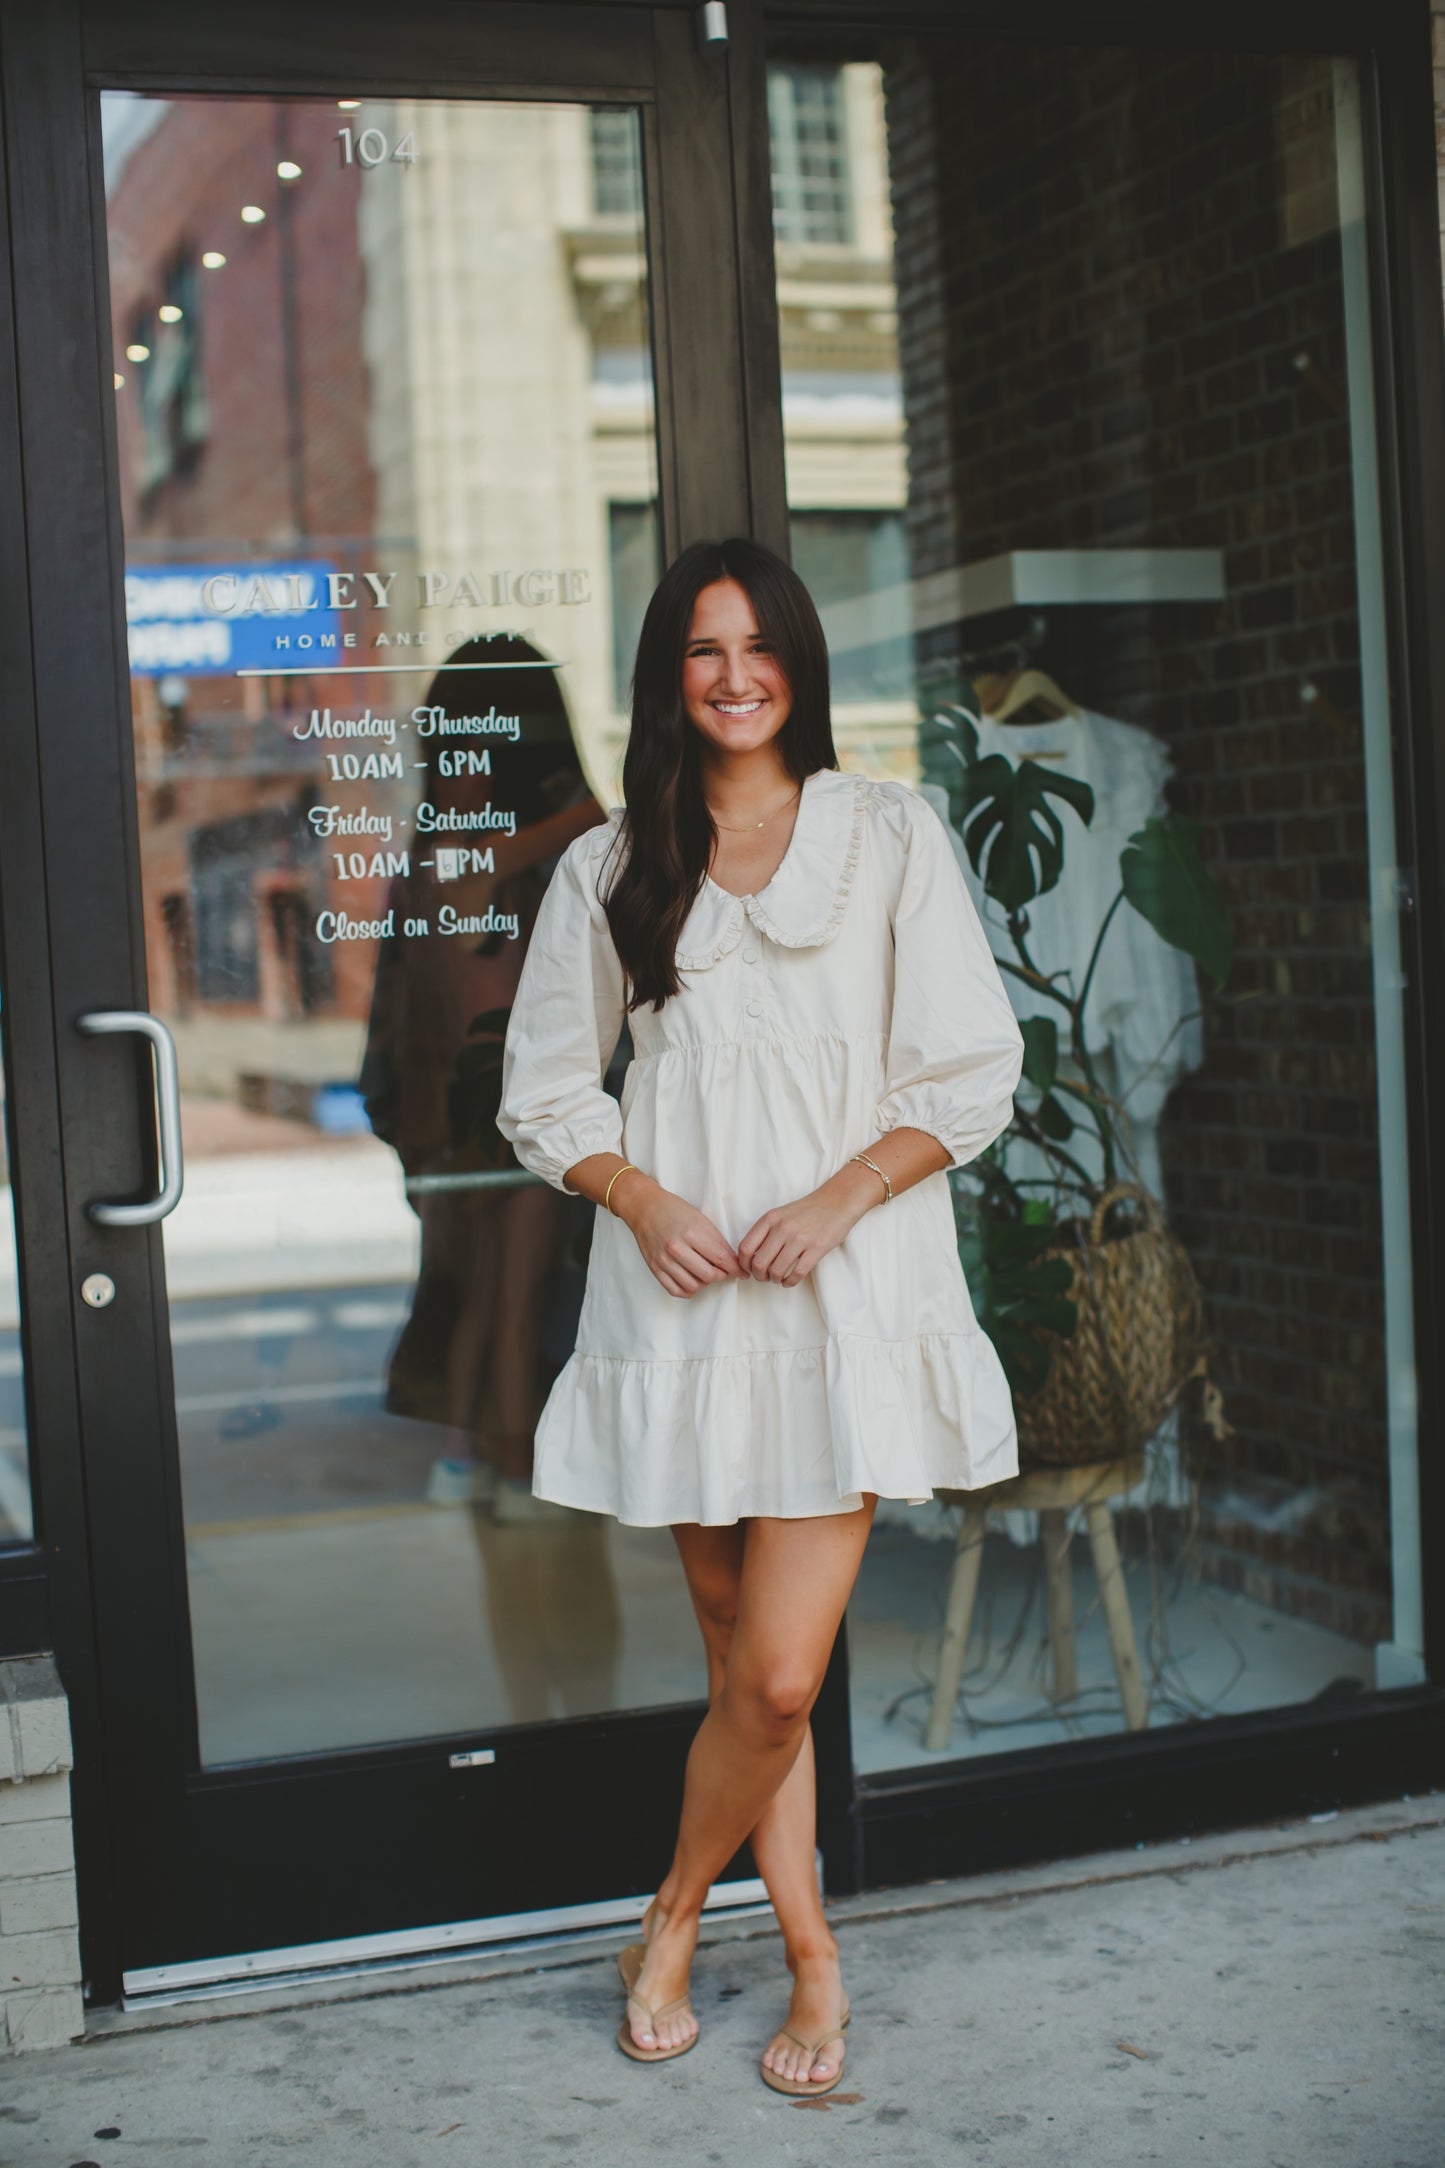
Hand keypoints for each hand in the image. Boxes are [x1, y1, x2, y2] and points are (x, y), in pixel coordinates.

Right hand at [614, 1174, 745, 1300]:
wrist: (644, 1208)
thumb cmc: (675, 1210)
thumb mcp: (700, 1219)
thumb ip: (716, 1241)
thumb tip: (732, 1262)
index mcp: (691, 1232)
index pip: (721, 1258)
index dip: (735, 1268)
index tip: (743, 1273)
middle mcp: (676, 1248)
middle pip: (709, 1275)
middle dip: (722, 1276)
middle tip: (724, 1271)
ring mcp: (663, 1260)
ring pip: (693, 1286)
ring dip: (705, 1283)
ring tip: (707, 1274)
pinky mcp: (654, 1268)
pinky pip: (675, 1290)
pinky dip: (688, 1290)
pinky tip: (693, 1281)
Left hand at [736, 1167, 878, 1287]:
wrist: (837, 1201)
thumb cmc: (807, 1210)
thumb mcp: (780, 1214)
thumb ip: (766, 1231)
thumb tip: (751, 1257)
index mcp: (770, 1219)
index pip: (745, 1248)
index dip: (744, 1264)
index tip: (749, 1270)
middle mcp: (782, 1228)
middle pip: (759, 1263)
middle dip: (759, 1276)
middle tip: (765, 1277)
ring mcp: (799, 1239)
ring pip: (776, 1271)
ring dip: (775, 1280)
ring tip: (778, 1279)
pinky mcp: (816, 1249)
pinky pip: (797, 1274)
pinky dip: (790, 1282)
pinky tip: (790, 1281)